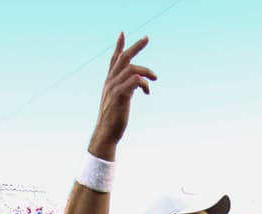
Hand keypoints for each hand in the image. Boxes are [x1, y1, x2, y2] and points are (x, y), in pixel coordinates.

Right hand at [89, 33, 156, 154]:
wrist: (106, 132)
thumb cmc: (114, 118)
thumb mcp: (119, 99)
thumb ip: (126, 88)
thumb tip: (136, 82)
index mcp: (109, 81)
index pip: (114, 59)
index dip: (118, 46)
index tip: (122, 33)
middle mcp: (110, 81)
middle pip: (123, 58)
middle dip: (135, 47)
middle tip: (147, 38)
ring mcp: (114, 87)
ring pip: (131, 68)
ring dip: (146, 71)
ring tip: (155, 78)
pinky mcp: (120, 95)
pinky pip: (134, 81)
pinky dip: (143, 83)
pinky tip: (147, 91)